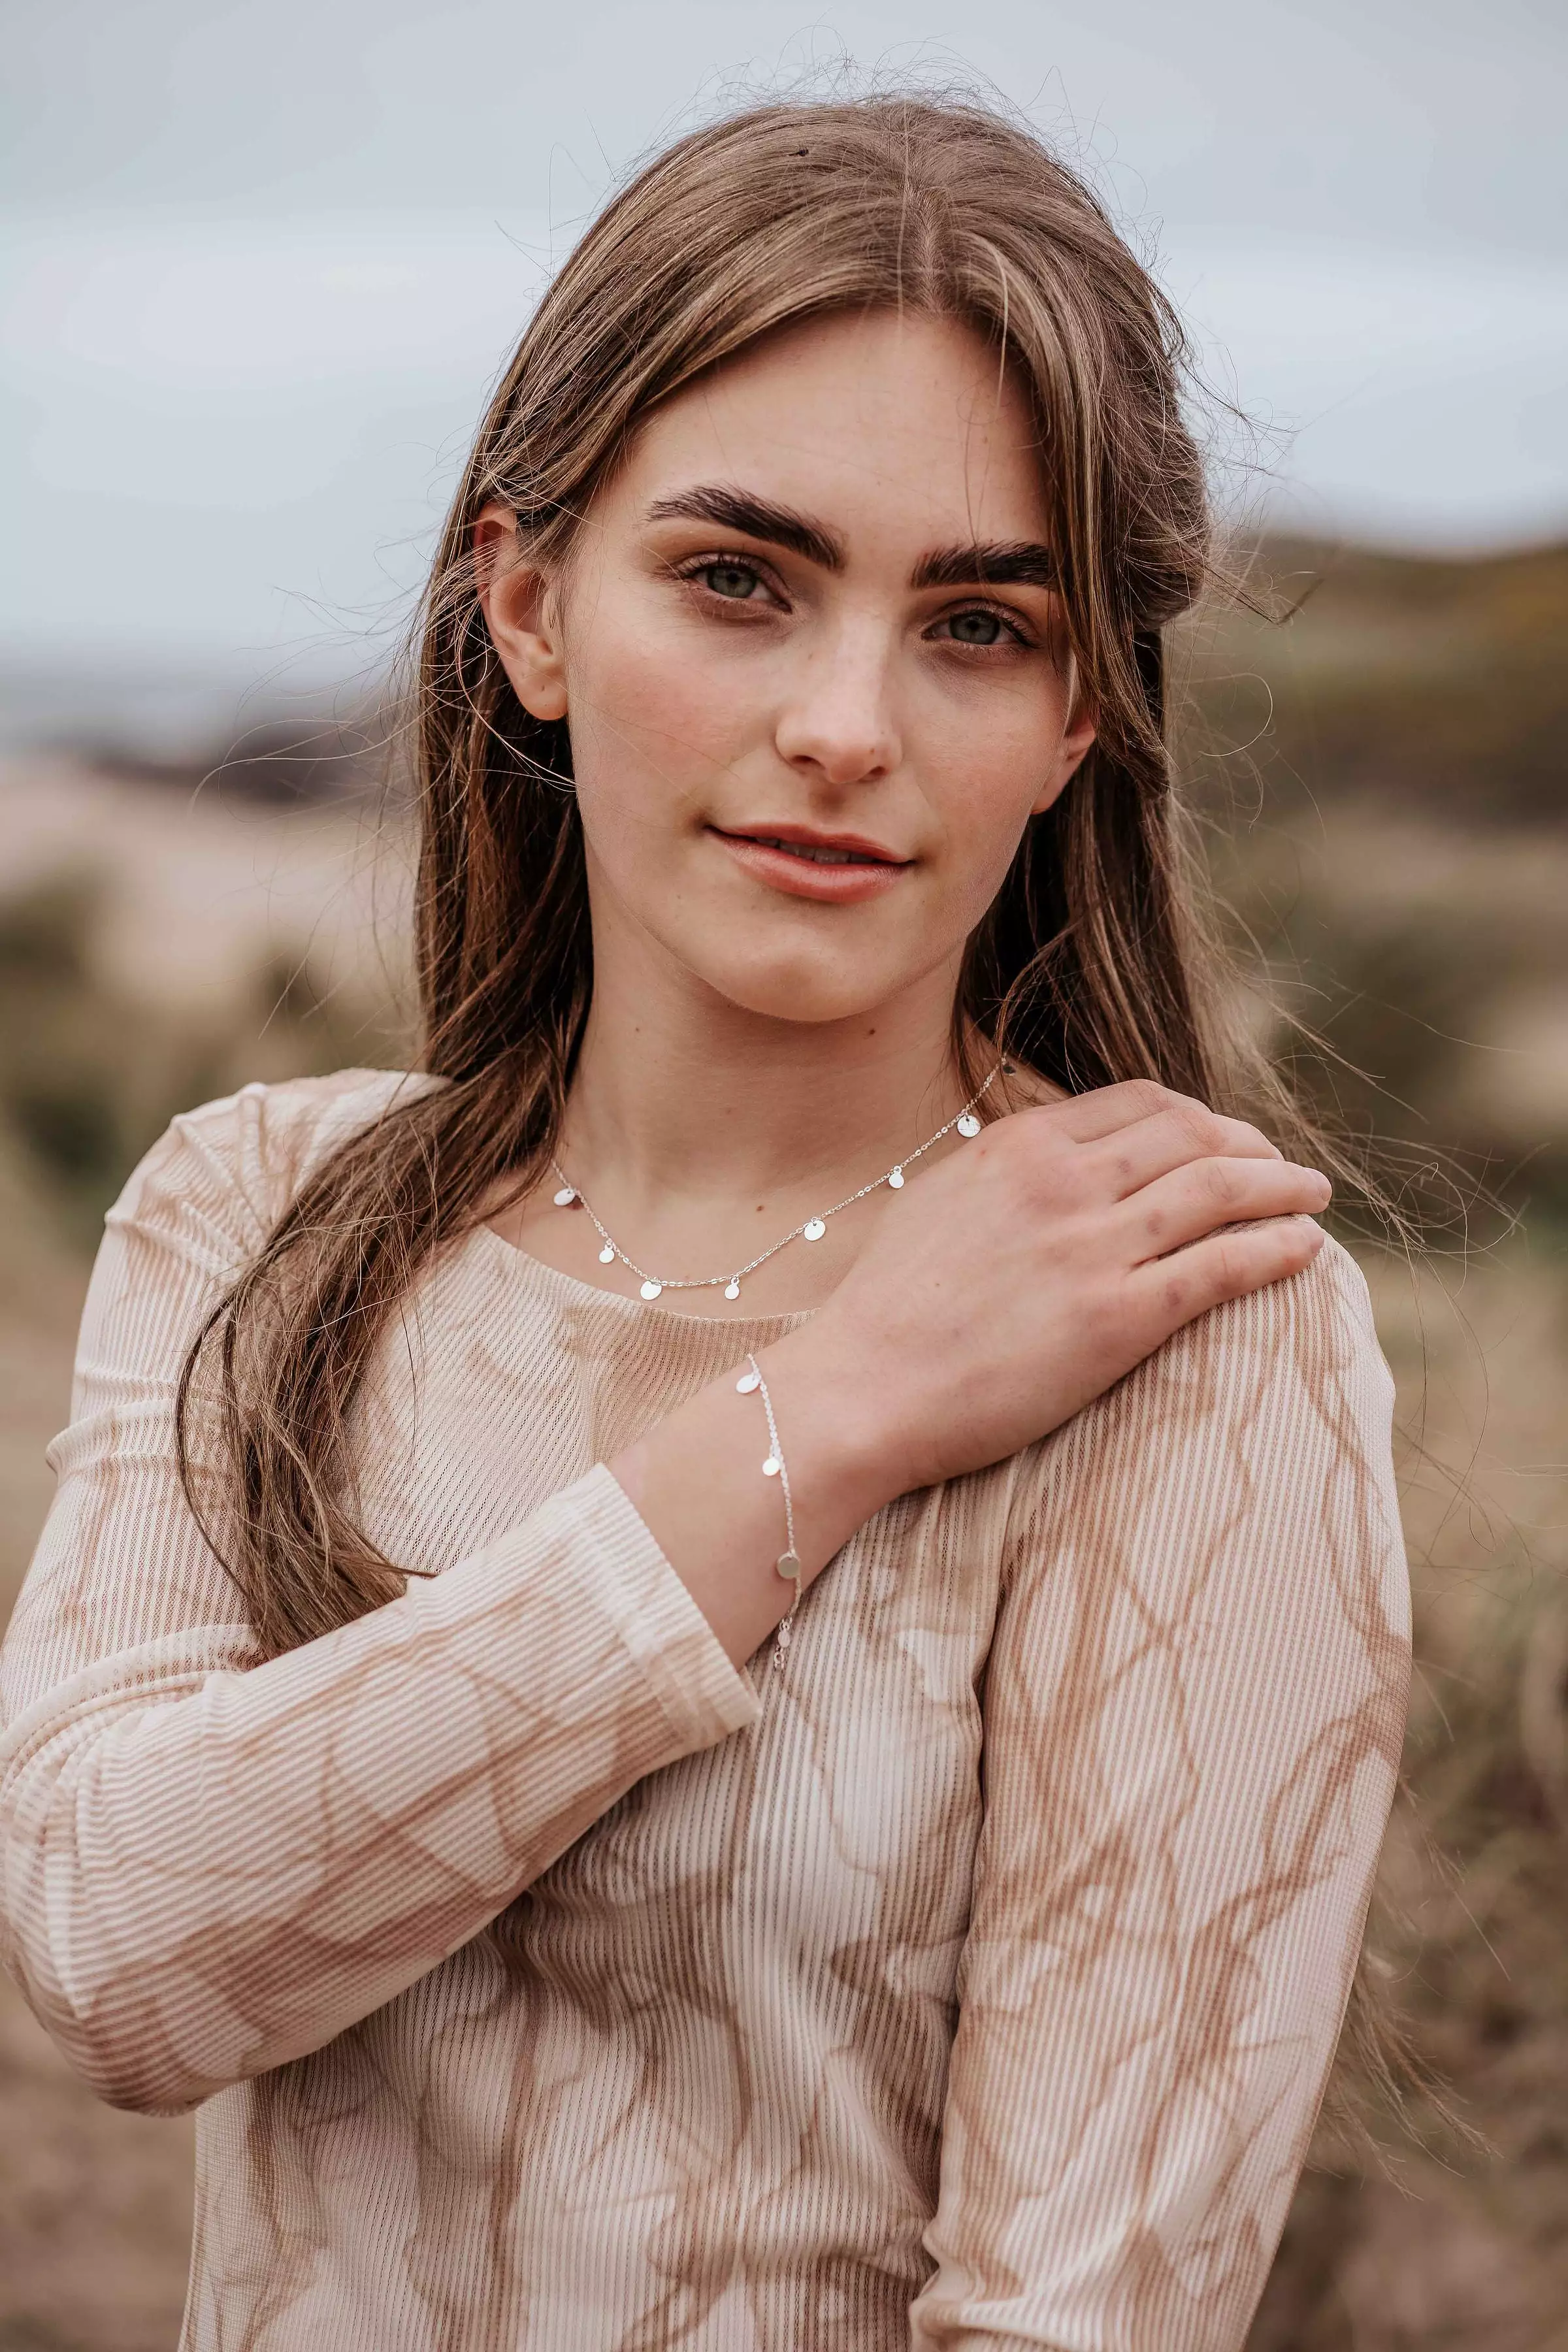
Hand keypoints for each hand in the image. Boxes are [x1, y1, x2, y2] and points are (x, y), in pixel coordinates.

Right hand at [774, 1079, 1329, 1499]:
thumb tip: (1047, 1157)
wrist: (862, 1390)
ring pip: (1221, 1190)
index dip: (1196, 1116)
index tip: (1221, 1139)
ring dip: (1283, 1187)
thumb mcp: (939, 1201)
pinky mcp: (1117, 1319)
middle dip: (1252, 1146)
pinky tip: (1303, 1249)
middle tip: (1282, 1168)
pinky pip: (1222, 1267)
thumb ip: (1003, 1171)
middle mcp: (1062, 1182)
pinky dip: (1275, 1249)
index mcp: (1018, 1146)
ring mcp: (1093, 1248)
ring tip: (1312, 1198)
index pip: (1138, 1102)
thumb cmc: (887, 1312)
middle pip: (1193, 1136)